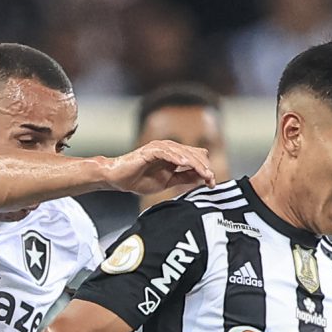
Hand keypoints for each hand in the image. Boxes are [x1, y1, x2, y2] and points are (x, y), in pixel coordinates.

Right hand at [99, 141, 213, 197]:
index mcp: (174, 156)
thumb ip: (184, 178)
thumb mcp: (168, 182)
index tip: (212, 183)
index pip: (196, 158)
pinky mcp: (149, 151)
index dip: (206, 169)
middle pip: (193, 154)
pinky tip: (185, 164)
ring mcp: (159, 148)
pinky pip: (165, 152)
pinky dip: (176, 157)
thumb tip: (201, 179)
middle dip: (204, 167)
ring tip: (204, 173)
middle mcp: (169, 149)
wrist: (119, 179)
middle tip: (212, 180)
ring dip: (194, 163)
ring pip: (182, 153)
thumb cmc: (139, 179)